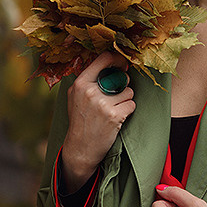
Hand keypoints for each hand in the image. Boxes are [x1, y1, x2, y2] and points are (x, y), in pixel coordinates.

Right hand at [60, 52, 133, 191]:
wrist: (80, 148)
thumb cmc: (80, 120)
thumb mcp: (75, 96)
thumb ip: (89, 80)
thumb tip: (111, 63)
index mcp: (80, 83)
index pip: (103, 58)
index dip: (117, 59)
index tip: (122, 64)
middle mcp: (90, 91)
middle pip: (120, 77)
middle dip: (123, 86)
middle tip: (115, 97)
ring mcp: (102, 104)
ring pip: (128, 91)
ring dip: (125, 100)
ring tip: (113, 110)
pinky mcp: (114, 116)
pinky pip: (131, 104)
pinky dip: (128, 111)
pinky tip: (118, 118)